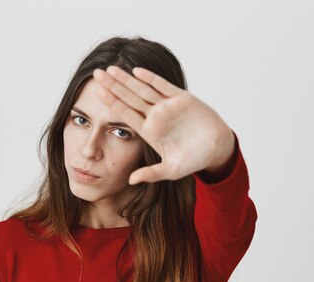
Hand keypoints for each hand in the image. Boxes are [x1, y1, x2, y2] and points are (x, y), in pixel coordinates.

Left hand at [92, 65, 235, 184]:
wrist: (217, 148)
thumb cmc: (194, 159)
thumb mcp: (171, 170)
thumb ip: (151, 174)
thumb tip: (130, 181)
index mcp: (150, 131)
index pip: (126, 115)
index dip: (112, 104)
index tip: (97, 93)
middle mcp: (155, 116)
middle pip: (130, 98)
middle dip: (113, 86)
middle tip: (96, 73)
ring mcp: (167, 106)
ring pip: (143, 89)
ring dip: (127, 79)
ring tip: (111, 68)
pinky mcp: (182, 98)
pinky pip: (163, 86)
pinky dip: (151, 79)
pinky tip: (137, 71)